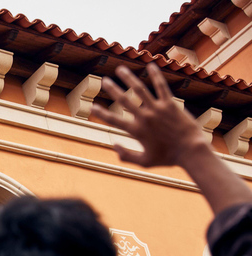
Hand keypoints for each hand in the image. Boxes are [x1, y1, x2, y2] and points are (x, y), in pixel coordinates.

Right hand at [91, 63, 207, 168]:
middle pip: (124, 100)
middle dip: (112, 89)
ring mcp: (158, 109)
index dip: (101, 113)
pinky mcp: (171, 104)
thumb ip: (126, 156)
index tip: (92, 107)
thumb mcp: (144, 162)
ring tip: (120, 69)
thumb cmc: (168, 158)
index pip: (113, 120)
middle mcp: (145, 117)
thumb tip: (114, 145)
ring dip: (129, 78)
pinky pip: (161, 87)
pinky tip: (150, 65)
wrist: (190, 150)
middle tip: (104, 80)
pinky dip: (155, 75)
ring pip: (140, 90)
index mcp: (136, 131)